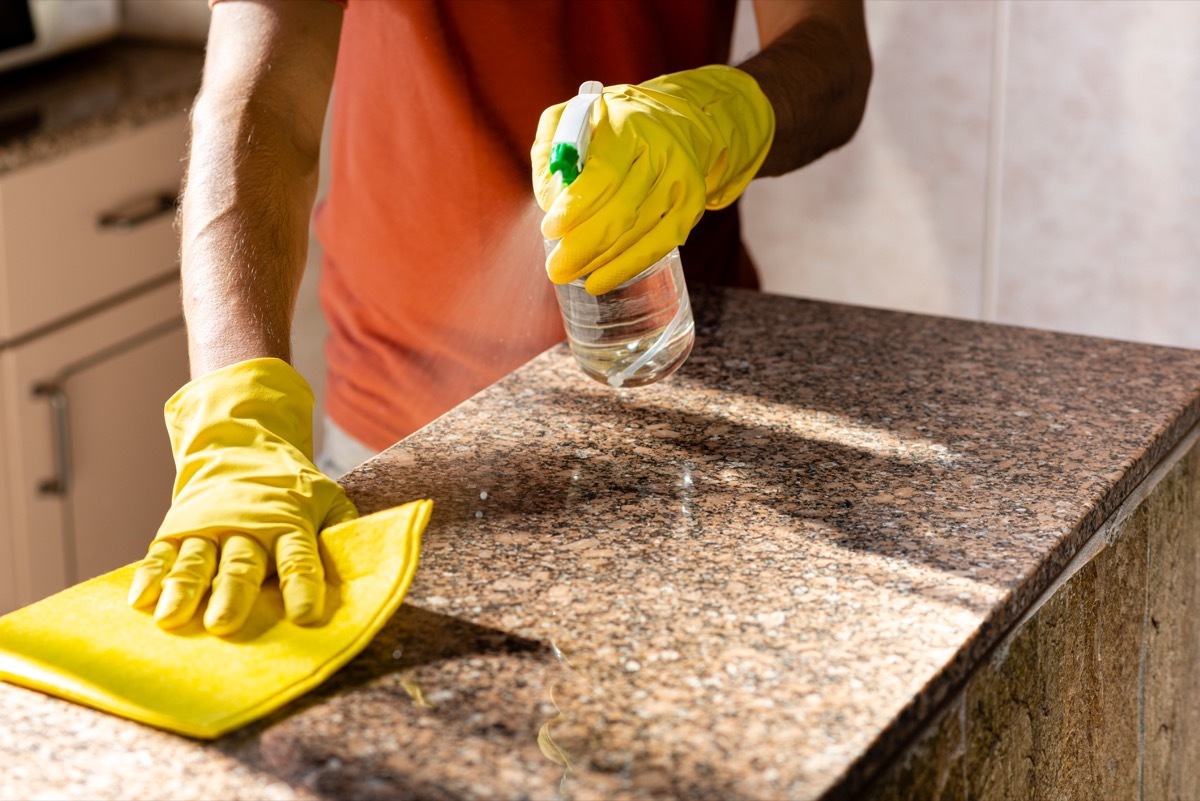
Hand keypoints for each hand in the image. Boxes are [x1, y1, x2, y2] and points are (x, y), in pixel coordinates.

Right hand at [128, 358, 356, 635]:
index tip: (305, 616)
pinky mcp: (177, 529)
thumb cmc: (292, 486)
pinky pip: (161, 554)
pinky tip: (139, 601)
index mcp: (288, 520)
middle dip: (234, 594)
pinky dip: (149, 576)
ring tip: (172, 619)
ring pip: (196, 561)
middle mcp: (246, 525)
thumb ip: (343, 529)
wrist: (240, 444)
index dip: (303, 586)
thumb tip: (365, 562)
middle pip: (242, 564)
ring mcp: (208, 527)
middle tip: (224, 624)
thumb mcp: (326, 498)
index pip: (299, 557)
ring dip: (184, 589)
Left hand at [532, 65, 774, 294]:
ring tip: (569, 273)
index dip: (576, 207)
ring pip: (639, 233)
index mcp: (628, 126)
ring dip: (601, 260)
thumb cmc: (610, 124)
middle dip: (584, 245)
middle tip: (556, 267)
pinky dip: (628, 266)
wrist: (674, 120)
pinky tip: (600, 281)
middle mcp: (661, 152)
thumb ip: (551, 150)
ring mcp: (680, 181)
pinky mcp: (692, 204)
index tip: (550, 229)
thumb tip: (550, 199)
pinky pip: (660, 244)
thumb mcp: (571, 118)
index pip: (604, 174)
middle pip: (622, 210)